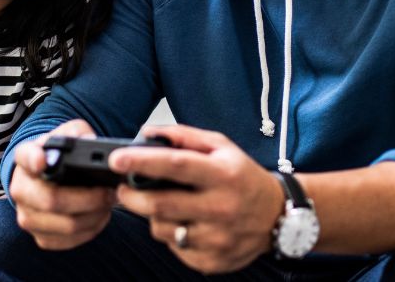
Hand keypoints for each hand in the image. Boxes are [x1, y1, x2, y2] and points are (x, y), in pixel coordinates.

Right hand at [8, 119, 118, 249]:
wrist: (52, 179)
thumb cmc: (63, 154)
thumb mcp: (71, 134)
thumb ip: (78, 132)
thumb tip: (89, 141)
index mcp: (26, 157)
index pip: (25, 156)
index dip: (33, 160)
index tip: (43, 161)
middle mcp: (20, 188)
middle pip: (52, 200)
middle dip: (88, 198)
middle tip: (109, 192)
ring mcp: (27, 216)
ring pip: (66, 225)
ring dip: (95, 216)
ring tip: (109, 203)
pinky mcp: (41, 236)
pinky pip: (70, 240)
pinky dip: (91, 230)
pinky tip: (99, 216)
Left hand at [110, 125, 284, 273]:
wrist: (277, 217)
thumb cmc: (244, 178)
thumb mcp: (222, 147)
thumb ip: (184, 136)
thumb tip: (148, 133)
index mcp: (224, 175)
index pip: (176, 165)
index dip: (143, 162)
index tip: (117, 159)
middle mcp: (222, 208)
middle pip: (161, 205)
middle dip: (132, 195)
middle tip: (122, 188)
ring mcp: (217, 239)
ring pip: (162, 229)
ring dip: (153, 216)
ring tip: (165, 205)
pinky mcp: (212, 261)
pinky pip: (175, 248)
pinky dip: (172, 234)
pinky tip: (185, 223)